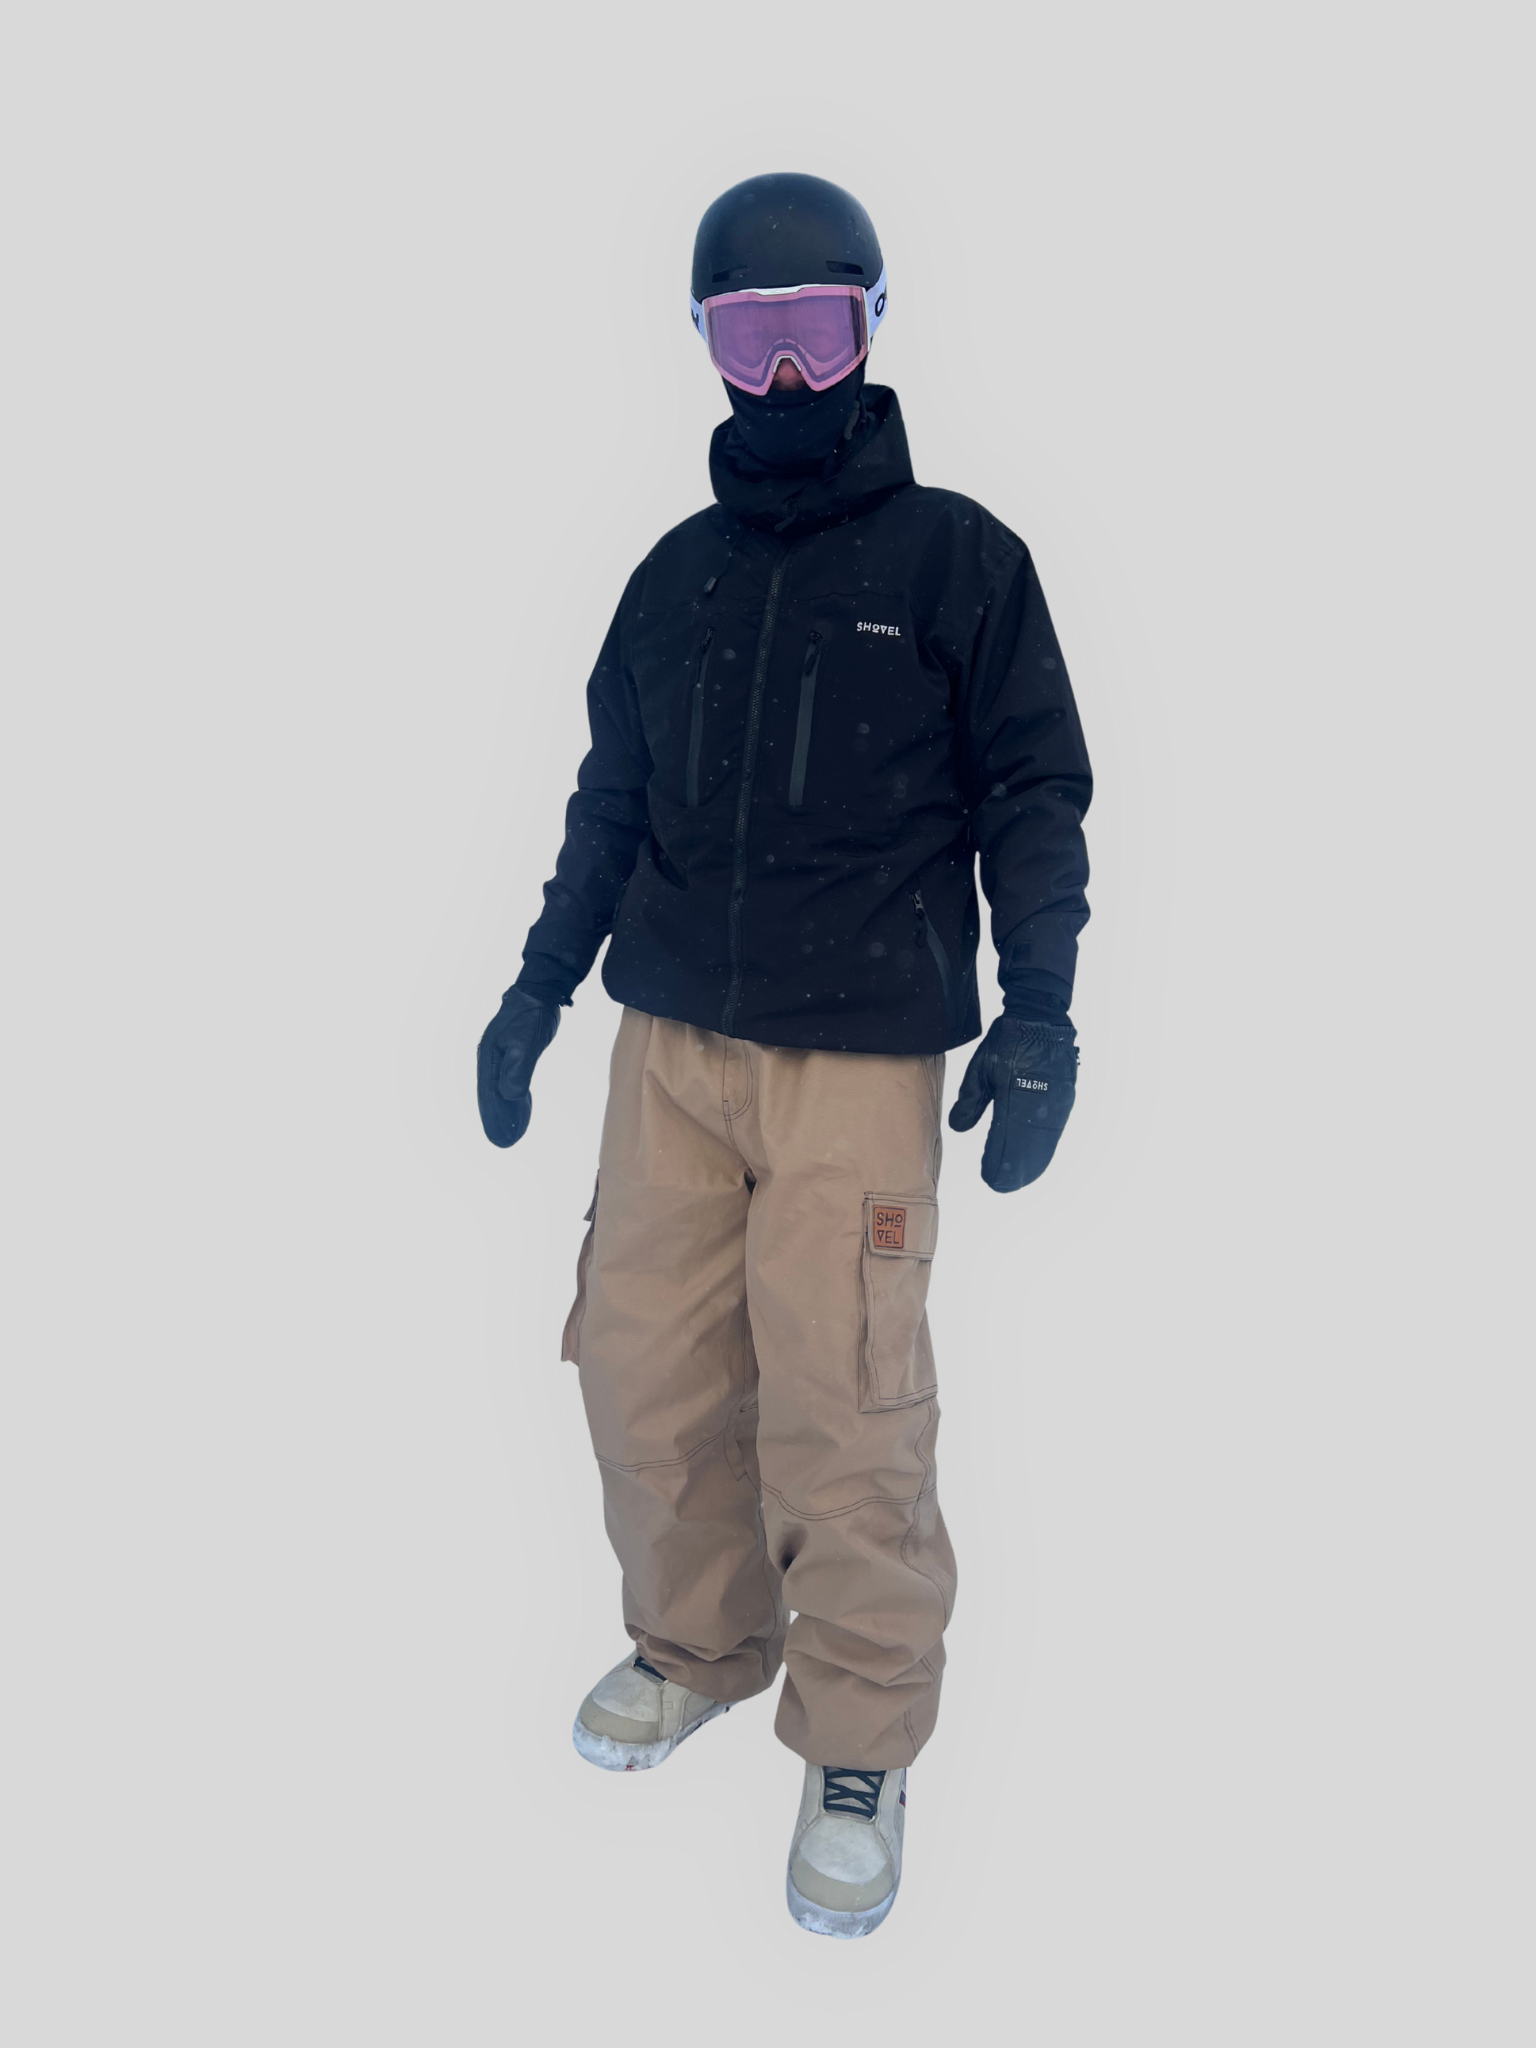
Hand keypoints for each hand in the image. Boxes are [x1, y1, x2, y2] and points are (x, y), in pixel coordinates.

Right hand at [476, 987, 560, 1147]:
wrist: (538, 993)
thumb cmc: (530, 1015)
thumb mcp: (524, 1041)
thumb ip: (517, 1067)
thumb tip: (509, 1094)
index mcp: (489, 1058)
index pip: (489, 1094)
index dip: (493, 1117)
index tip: (498, 1137)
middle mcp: (491, 1061)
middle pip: (492, 1097)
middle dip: (497, 1120)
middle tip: (503, 1143)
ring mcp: (502, 1059)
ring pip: (502, 1092)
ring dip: (507, 1113)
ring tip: (512, 1134)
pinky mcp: (515, 1058)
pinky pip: (513, 1085)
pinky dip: (517, 1100)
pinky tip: (522, 1112)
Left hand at [948, 1017, 1076, 1191]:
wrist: (1041, 1018)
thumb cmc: (1007, 1043)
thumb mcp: (981, 1068)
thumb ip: (971, 1100)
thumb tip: (958, 1127)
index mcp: (1016, 1095)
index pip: (1006, 1138)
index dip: (999, 1160)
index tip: (990, 1178)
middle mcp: (1040, 1103)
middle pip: (1028, 1146)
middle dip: (1015, 1169)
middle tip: (1002, 1186)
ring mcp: (1056, 1102)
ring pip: (1044, 1141)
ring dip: (1032, 1163)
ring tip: (1019, 1180)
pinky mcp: (1065, 1098)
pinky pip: (1054, 1130)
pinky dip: (1044, 1148)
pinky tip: (1037, 1159)